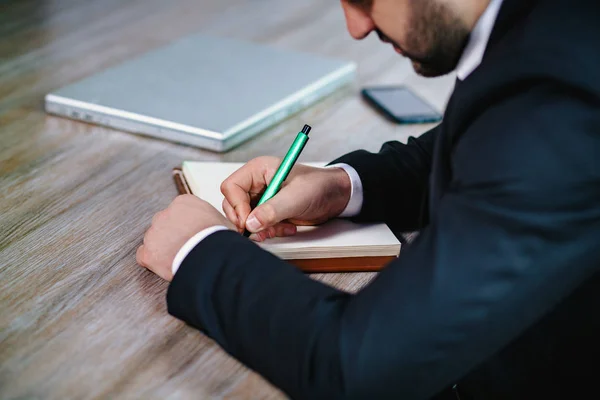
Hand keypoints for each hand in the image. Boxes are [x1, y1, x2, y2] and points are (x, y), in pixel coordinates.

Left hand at [136, 194, 233, 280]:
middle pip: (164, 224)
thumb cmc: (221, 240)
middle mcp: (165, 213)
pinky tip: (166, 266)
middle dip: (173, 235)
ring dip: (164, 248)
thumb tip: (223, 227)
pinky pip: (144, 256)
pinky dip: (153, 261)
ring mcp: (154, 233)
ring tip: (179, 258)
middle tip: (186, 247)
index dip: (186, 225)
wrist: (212, 257)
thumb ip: (216, 220)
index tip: (193, 235)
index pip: (179, 212)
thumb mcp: (225, 222)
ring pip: (154, 239)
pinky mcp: (148, 252)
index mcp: (183, 203)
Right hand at [220, 156, 351, 240]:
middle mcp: (257, 183)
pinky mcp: (269, 211)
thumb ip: (272, 210)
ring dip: (260, 228)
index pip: (231, 187)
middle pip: (233, 204)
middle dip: (247, 221)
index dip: (237, 206)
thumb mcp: (296, 197)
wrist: (336, 196)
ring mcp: (262, 197)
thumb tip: (250, 224)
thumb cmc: (319, 186)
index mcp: (258, 170)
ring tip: (280, 229)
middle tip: (263, 231)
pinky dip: (270, 230)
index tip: (248, 222)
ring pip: (245, 218)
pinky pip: (258, 225)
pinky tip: (287, 228)